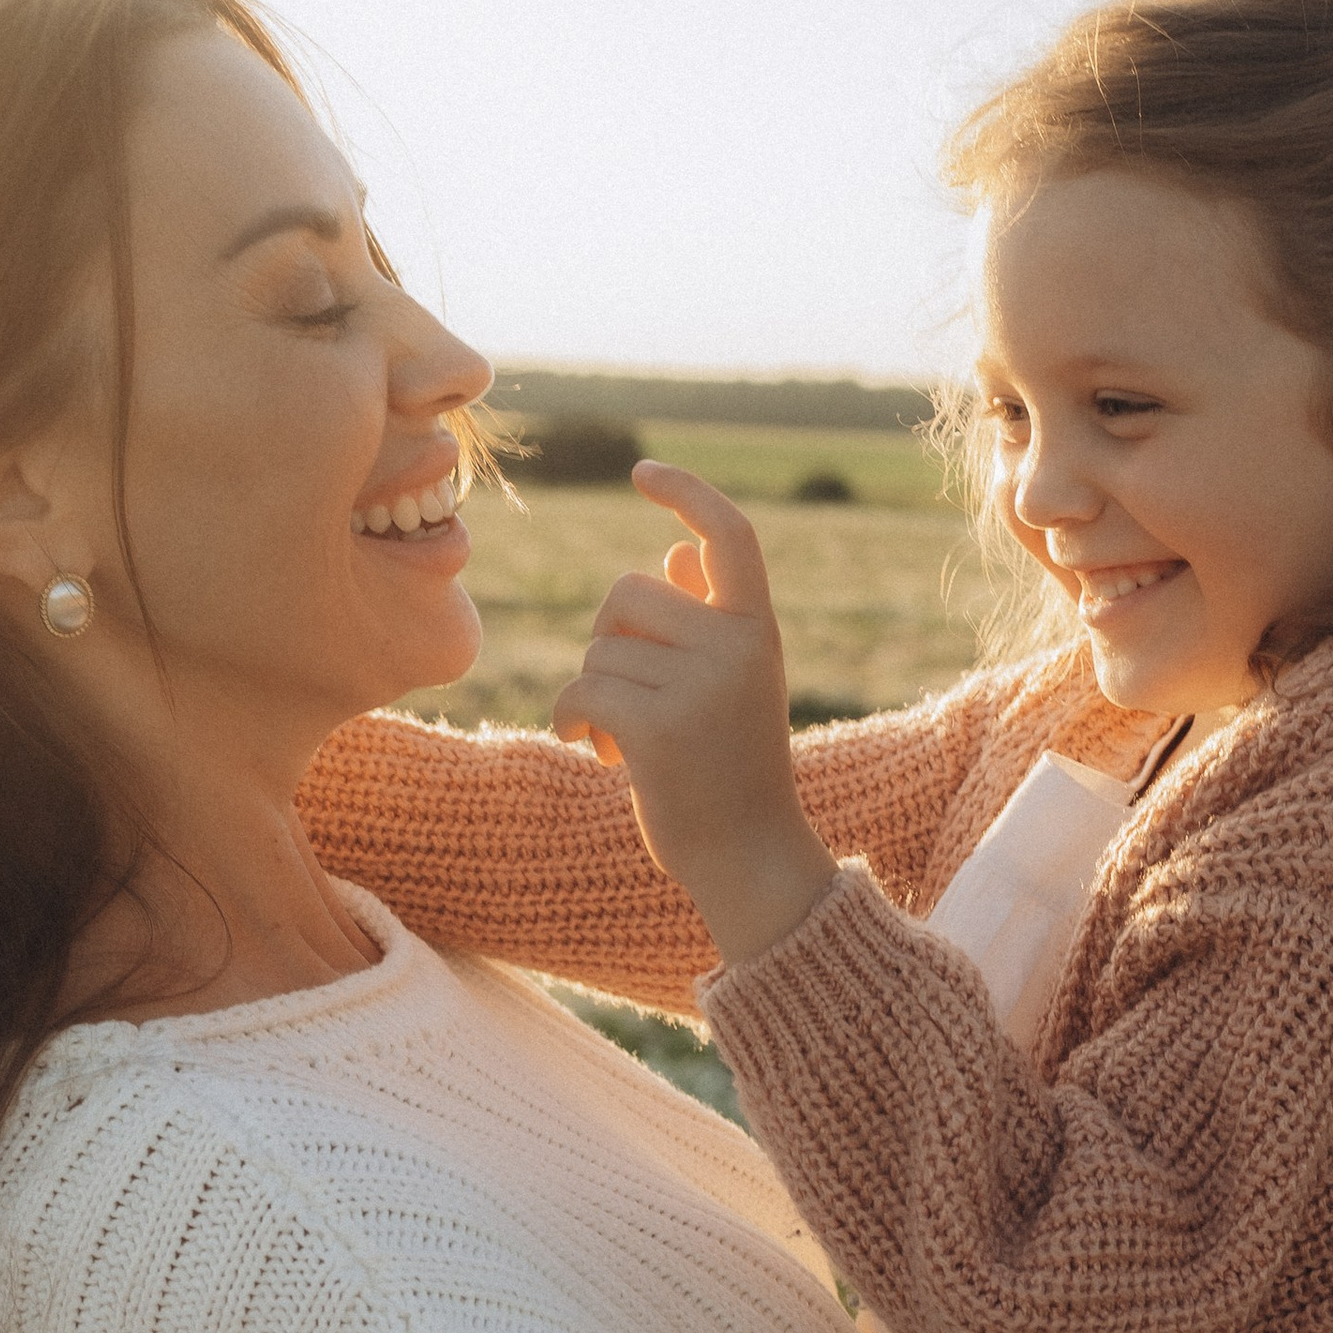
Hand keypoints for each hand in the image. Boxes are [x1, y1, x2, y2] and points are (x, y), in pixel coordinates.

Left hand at [549, 466, 836, 964]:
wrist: (751, 859)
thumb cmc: (734, 769)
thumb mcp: (736, 683)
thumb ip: (710, 617)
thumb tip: (678, 551)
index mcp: (759, 629)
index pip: (730, 534)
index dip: (688, 492)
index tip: (643, 473)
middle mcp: (737, 647)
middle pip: (629, 592)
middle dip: (609, 639)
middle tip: (626, 697)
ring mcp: (701, 686)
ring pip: (600, 647)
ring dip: (594, 693)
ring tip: (625, 741)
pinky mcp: (658, 727)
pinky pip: (583, 689)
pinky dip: (573, 717)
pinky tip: (593, 749)